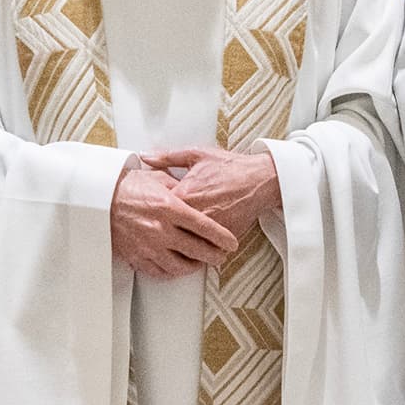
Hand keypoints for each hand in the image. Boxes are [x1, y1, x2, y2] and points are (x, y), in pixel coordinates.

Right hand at [111, 165, 237, 279]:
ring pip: (180, 266)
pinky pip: (160, 272)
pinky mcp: (137, 256)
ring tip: (201, 262)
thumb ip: (179, 186)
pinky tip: (178, 266)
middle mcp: (161, 229)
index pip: (204, 227)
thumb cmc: (127, 186)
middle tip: (221, 255)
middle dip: (214, 255)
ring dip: (195, 266)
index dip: (221, 237)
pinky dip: (172, 272)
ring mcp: (148, 246)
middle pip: (197, 250)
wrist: (97, 200)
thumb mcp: (157, 178)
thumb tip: (194, 191)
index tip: (231, 243)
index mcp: (169, 207)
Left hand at [140, 145, 281, 245]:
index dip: (150, 210)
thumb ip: (167, 156)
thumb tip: (145, 156)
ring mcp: (208, 229)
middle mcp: (195, 214)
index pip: (157, 209)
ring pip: (184, 243)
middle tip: (155, 229)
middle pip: (167, 230)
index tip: (147, 210)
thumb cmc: (229, 166)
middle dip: (161, 230)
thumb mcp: (196, 154)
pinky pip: (203, 249)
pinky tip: (190, 246)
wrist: (259, 180)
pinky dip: (196, 249)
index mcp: (184, 193)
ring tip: (170, 240)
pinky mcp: (221, 238)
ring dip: (176, 243)